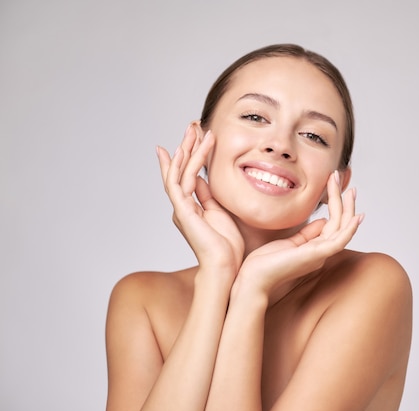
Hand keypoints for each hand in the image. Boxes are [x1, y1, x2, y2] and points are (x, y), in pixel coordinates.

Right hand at [156, 124, 243, 274]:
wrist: (225, 267)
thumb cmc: (228, 246)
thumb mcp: (220, 213)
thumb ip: (210, 197)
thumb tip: (205, 180)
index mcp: (191, 208)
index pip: (187, 175)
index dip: (189, 155)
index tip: (193, 136)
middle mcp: (182, 206)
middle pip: (180, 169)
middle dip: (186, 145)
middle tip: (192, 124)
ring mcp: (181, 208)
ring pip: (179, 171)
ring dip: (187, 148)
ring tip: (195, 128)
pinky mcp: (183, 211)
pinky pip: (181, 182)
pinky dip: (186, 163)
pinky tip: (192, 147)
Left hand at [236, 170, 363, 296]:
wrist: (254, 278)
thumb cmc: (267, 263)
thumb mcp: (290, 242)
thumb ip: (307, 233)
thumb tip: (323, 221)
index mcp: (316, 249)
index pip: (334, 225)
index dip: (338, 206)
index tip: (335, 186)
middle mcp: (322, 252)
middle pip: (341, 224)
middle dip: (345, 202)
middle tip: (345, 182)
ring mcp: (321, 254)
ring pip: (343, 229)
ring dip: (348, 208)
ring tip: (349, 189)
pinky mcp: (317, 255)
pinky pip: (339, 241)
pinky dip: (350, 229)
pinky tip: (355, 215)